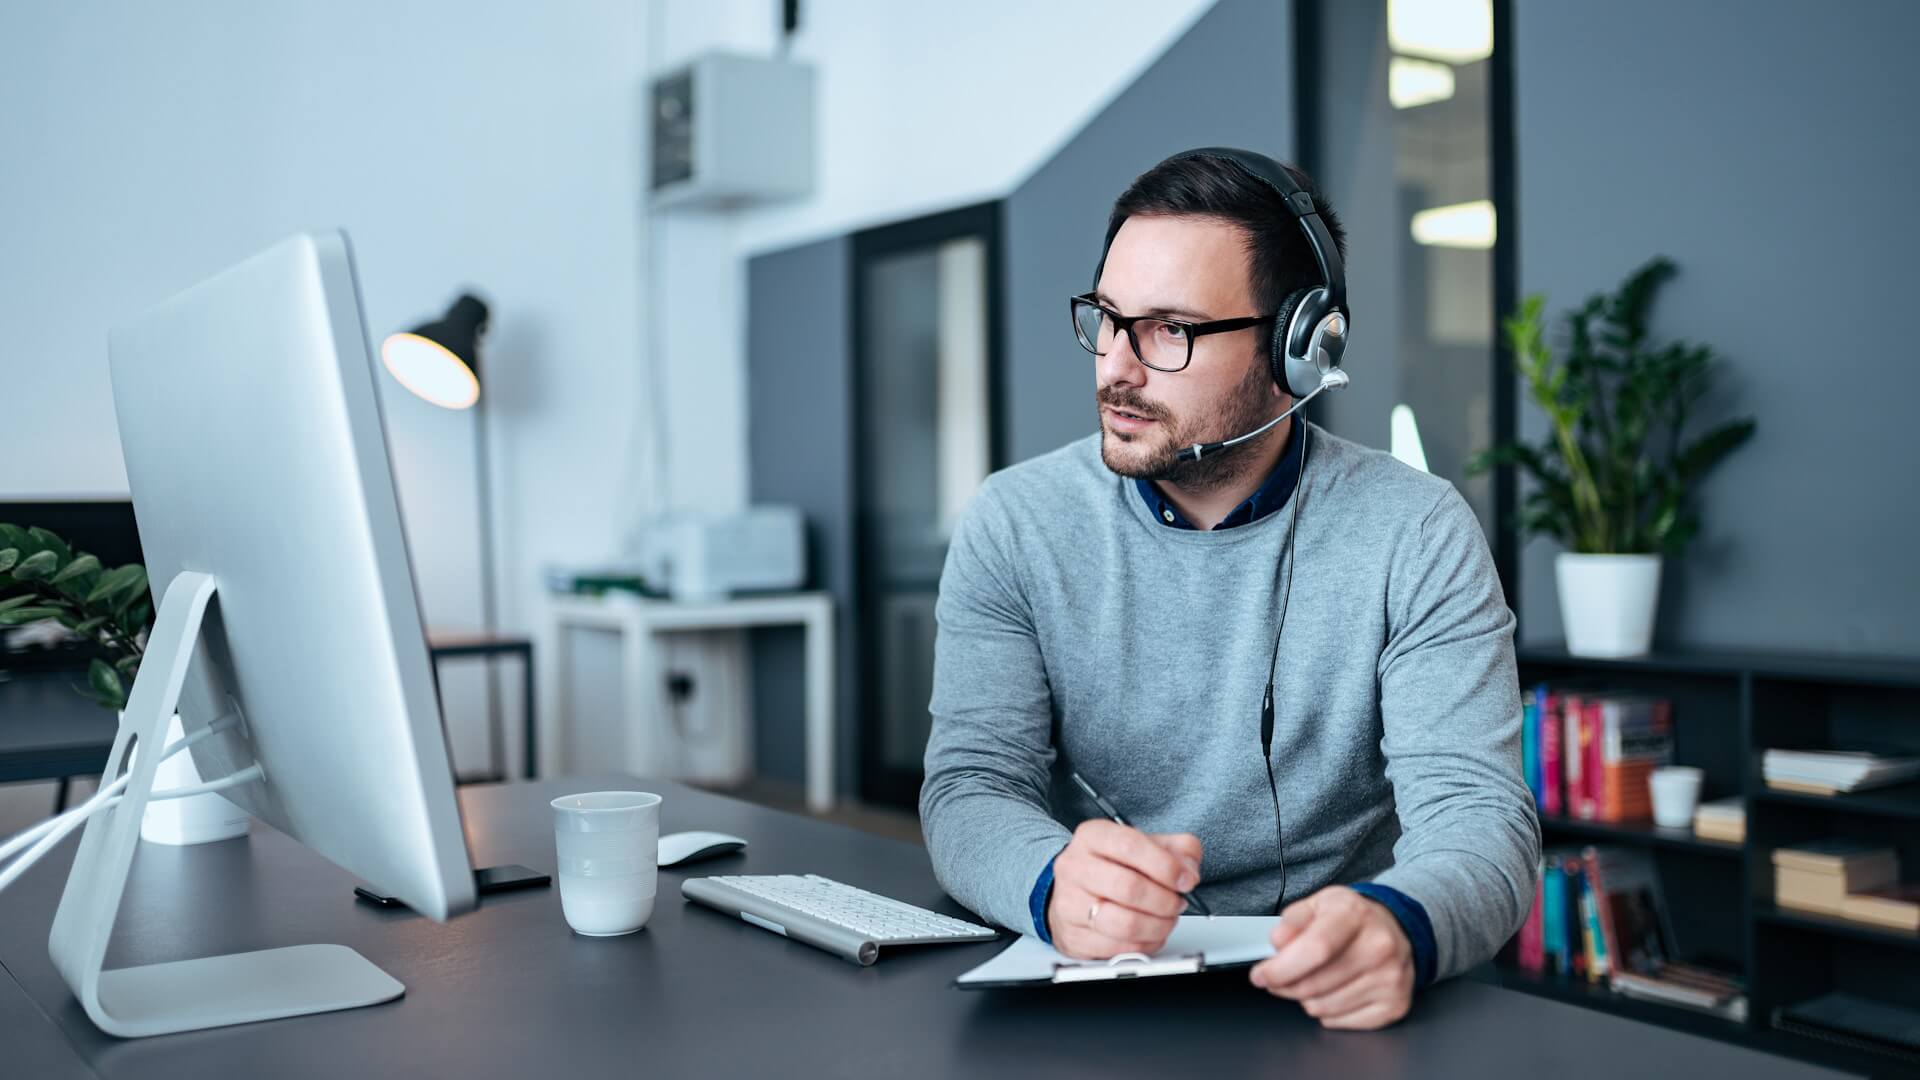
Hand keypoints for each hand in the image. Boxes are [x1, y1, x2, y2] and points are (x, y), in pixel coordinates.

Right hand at [1046, 819, 1201, 959]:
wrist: (1073, 889)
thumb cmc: (1112, 866)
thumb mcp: (1144, 845)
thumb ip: (1176, 849)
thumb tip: (1189, 871)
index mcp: (1092, 837)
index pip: (1130, 846)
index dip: (1166, 866)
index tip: (1186, 880)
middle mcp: (1075, 868)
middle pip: (1128, 887)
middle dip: (1165, 900)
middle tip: (1178, 902)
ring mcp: (1070, 904)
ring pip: (1125, 924)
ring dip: (1158, 926)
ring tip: (1167, 919)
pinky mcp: (1073, 937)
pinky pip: (1119, 949)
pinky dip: (1146, 945)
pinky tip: (1151, 934)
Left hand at [1249, 886, 1413, 1029]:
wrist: (1393, 930)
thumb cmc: (1349, 919)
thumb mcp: (1317, 905)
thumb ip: (1292, 921)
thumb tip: (1278, 941)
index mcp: (1355, 914)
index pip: (1315, 949)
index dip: (1281, 968)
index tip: (1260, 975)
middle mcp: (1379, 946)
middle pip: (1314, 984)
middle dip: (1285, 985)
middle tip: (1277, 978)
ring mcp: (1390, 979)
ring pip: (1323, 1007)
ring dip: (1306, 998)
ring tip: (1313, 979)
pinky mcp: (1394, 1005)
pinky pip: (1340, 1021)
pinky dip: (1328, 1011)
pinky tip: (1334, 990)